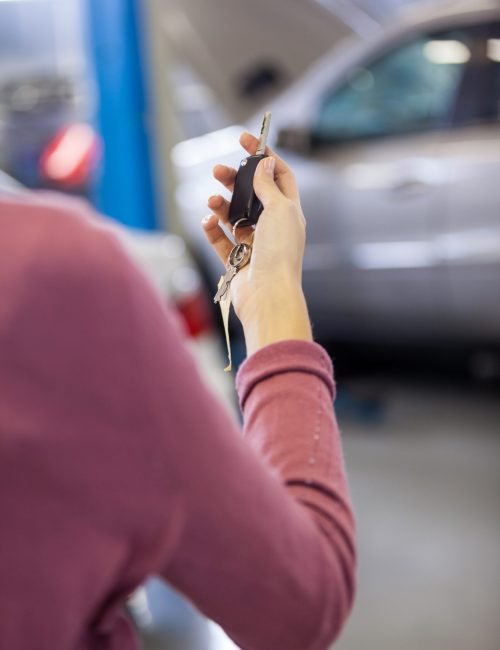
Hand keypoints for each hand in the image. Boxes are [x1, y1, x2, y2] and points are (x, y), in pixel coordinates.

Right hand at [202, 132, 311, 354]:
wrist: (268, 295)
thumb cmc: (280, 253)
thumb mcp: (279, 210)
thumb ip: (268, 186)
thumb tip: (265, 163)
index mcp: (290, 213)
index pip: (279, 176)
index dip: (264, 157)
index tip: (245, 140)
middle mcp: (273, 228)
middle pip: (252, 195)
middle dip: (235, 180)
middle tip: (218, 170)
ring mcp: (255, 245)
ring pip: (234, 217)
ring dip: (221, 204)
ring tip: (211, 199)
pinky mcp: (237, 261)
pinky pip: (221, 240)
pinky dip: (213, 228)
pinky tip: (208, 220)